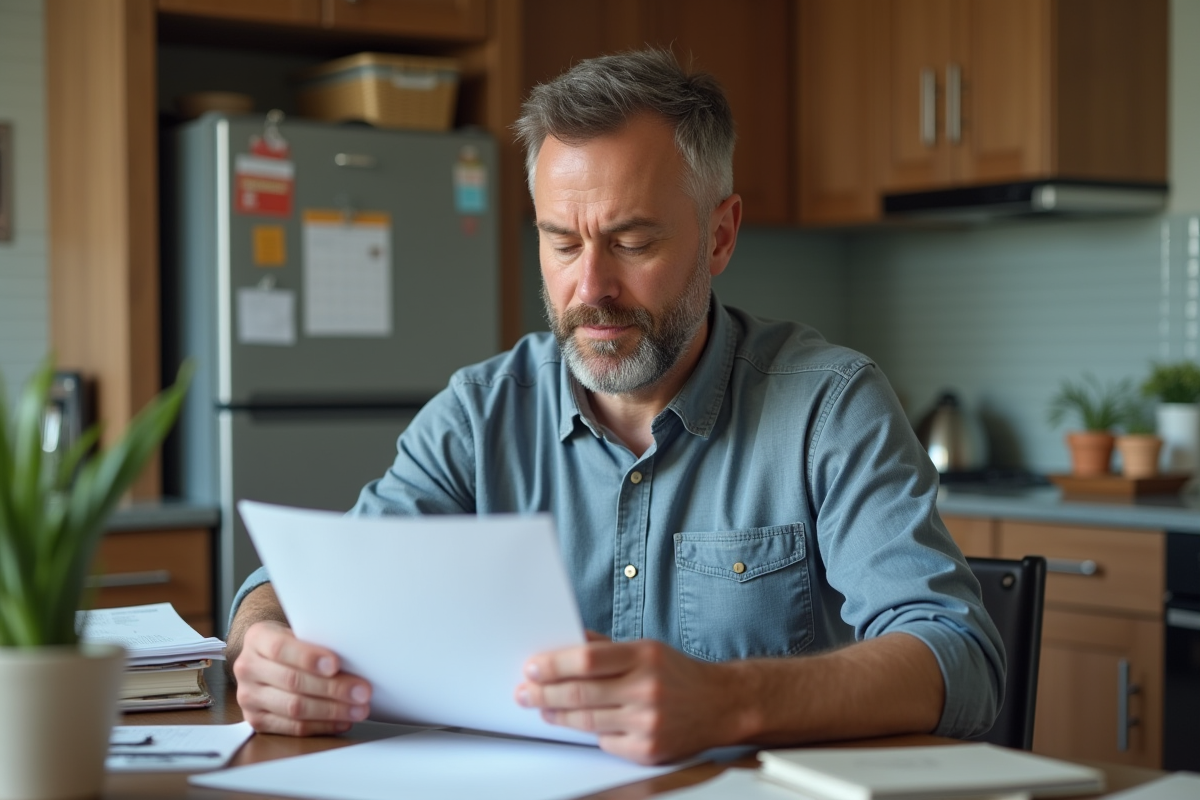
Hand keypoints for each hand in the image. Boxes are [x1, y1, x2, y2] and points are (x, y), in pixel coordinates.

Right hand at [232, 620, 371, 735]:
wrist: (266, 659)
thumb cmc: (293, 643)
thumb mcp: (300, 631)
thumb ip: (318, 641)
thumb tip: (355, 658)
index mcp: (257, 638)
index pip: (281, 648)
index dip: (309, 657)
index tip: (335, 665)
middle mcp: (247, 667)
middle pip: (292, 682)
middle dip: (333, 688)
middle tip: (362, 691)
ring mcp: (249, 697)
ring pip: (294, 708)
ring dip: (332, 711)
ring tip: (359, 709)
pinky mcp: (257, 721)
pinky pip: (293, 728)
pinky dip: (322, 725)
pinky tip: (342, 720)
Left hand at [514, 634, 744, 763]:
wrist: (722, 705)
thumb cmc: (679, 674)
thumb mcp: (646, 649)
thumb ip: (606, 648)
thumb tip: (565, 644)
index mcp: (644, 656)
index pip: (587, 660)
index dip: (554, 665)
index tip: (532, 667)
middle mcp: (647, 688)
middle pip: (580, 693)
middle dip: (544, 693)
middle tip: (525, 691)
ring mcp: (648, 722)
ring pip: (587, 721)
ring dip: (557, 715)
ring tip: (542, 708)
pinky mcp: (648, 749)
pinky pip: (604, 742)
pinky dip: (588, 733)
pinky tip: (574, 725)